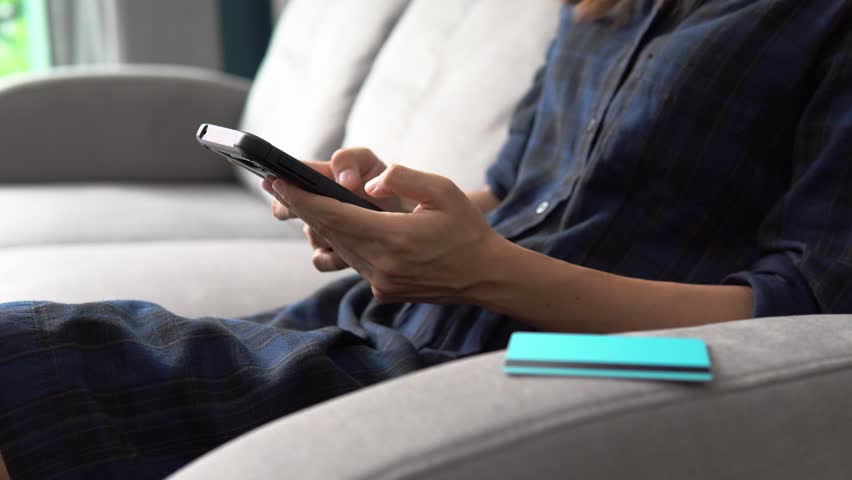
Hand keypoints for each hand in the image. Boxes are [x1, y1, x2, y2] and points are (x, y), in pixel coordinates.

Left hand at [270, 163, 503, 303]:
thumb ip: (404, 178)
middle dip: (301, 207)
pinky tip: (335, 227)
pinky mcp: (383, 291)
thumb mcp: (444, 191)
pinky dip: (343, 242)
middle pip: (329, 232)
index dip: (302, 198)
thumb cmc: (468, 229)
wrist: (485, 275)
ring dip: (318, 225)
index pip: (334, 216)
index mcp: (395, 239)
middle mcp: (382, 265)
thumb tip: (369, 182)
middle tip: (275, 184)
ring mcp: (381, 282)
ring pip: (338, 248)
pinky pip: (354, 262)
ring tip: (298, 201)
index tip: (277, 181)